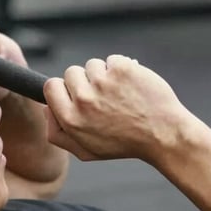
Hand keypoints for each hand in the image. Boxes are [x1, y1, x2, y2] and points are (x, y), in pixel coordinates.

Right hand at [44, 55, 192, 161]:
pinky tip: (132, 86)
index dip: (64, 89)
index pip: (51, 86)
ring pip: (93, 65)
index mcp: (71, 119)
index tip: (78, 95)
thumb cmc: (125, 144)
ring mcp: (103, 82)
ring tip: (121, 95)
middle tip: (105, 99)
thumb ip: (59, 134)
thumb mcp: (86, 151)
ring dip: (105, 75)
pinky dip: (123, 69)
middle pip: (71, 73)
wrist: (163, 135)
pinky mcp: (122, 69)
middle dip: (86, 82)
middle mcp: (83, 99)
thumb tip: (46, 111)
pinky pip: (113, 59)